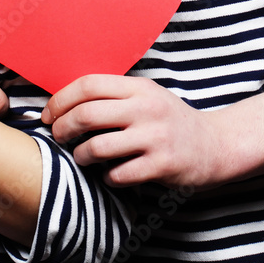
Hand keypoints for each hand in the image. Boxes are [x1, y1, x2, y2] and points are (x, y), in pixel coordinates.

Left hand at [42, 75, 225, 187]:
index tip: (49, 114)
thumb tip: (64, 103)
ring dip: (81, 156)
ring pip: (97, 148)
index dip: (60, 100)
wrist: (215, 145)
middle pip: (86, 115)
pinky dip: (107, 177)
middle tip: (58, 137)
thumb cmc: (169, 121)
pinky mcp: (162, 165)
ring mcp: (155, 137)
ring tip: (83, 158)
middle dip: (63, 128)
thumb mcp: (146, 96)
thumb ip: (113, 95)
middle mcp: (146, 108)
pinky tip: (111, 174)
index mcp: (138, 87)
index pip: (88, 85)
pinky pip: (117, 175)